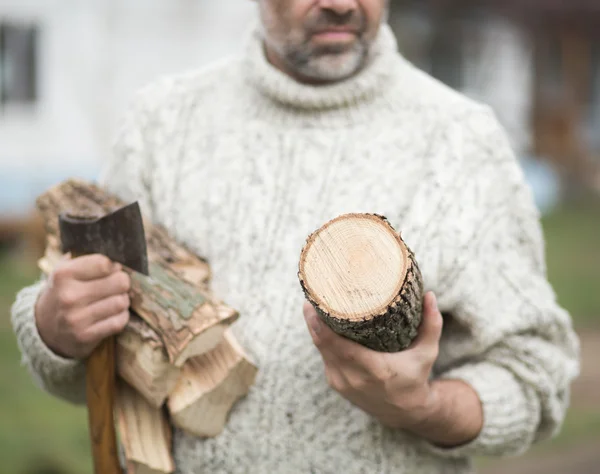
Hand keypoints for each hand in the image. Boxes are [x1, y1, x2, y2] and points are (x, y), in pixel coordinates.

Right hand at [35, 254, 130, 358]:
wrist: (45, 328)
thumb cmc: (64, 291)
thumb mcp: (66, 270)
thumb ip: (87, 257)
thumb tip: (117, 253)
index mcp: (64, 274)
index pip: (105, 263)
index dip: (113, 266)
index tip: (112, 270)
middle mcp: (68, 296)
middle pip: (119, 282)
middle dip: (122, 282)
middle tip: (117, 285)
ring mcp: (76, 318)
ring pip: (121, 302)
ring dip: (123, 300)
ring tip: (114, 299)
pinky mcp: (85, 336)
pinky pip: (119, 322)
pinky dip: (121, 317)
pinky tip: (112, 314)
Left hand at [303, 292, 442, 430]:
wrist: (405, 412)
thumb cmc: (415, 377)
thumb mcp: (427, 353)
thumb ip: (431, 325)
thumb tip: (430, 295)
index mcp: (374, 370)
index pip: (339, 346)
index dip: (322, 325)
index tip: (316, 303)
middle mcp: (354, 378)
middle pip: (323, 344)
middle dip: (313, 320)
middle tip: (313, 295)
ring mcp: (342, 383)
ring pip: (321, 350)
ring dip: (314, 328)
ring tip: (314, 304)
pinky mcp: (336, 383)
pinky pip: (324, 357)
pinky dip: (321, 340)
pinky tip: (320, 324)